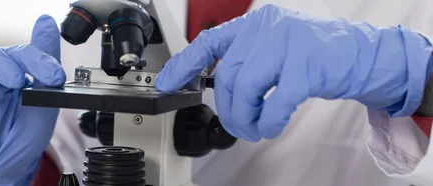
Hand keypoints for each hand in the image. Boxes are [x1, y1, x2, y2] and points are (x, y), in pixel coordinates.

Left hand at [156, 4, 432, 141]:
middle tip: (236, 125)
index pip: (208, 42)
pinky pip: (275, 102)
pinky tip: (269, 126)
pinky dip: (268, 121)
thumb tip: (219, 89)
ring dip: (245, 117)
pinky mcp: (308, 66)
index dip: (184, 65)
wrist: (360, 52)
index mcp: (254, 23)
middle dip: (228, 108)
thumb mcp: (274, 46)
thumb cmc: (313, 53)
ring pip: (246, 88)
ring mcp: (288, 44)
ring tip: (253, 128)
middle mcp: (267, 28)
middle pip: (229, 75)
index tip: (166, 84)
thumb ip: (247, 59)